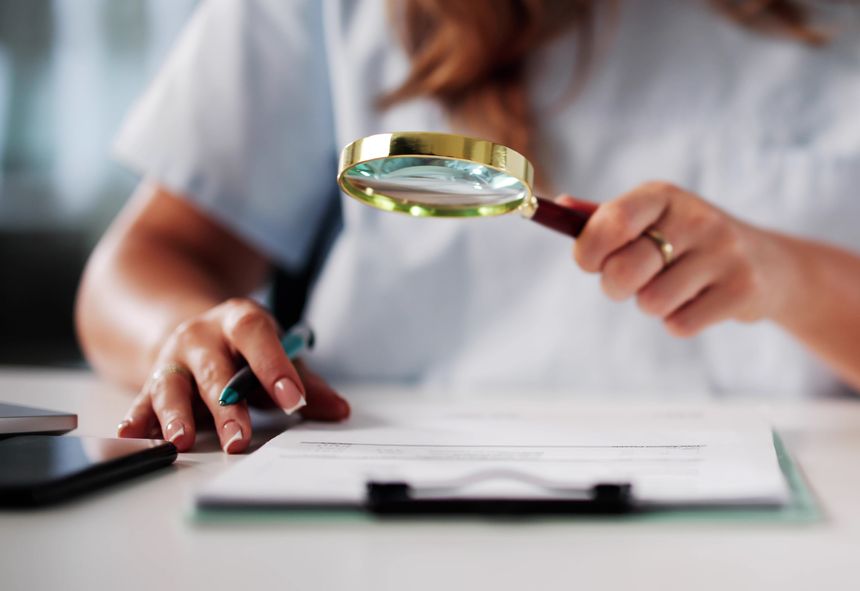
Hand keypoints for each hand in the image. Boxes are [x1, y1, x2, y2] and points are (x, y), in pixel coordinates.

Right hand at [116, 298, 349, 452]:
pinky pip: (140, 402)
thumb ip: (307, 383)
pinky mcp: (150, 383)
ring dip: (176, 415)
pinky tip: (132, 437)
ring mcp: (172, 359)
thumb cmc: (245, 349)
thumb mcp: (277, 354)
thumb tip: (339, 410)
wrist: (193, 330)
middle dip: (226, 406)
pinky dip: (136, 420)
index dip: (275, 366)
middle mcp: (201, 336)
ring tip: (183, 441)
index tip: (293, 400)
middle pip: (213, 370)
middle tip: (239, 439)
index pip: (257, 335)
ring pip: (171, 386)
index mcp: (239, 320)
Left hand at [560, 181, 790, 336]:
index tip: (588, 263)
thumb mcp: (651, 218)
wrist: (769, 265)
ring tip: (673, 289)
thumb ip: (604, 217)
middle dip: (615, 287)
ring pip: (651, 303)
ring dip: (651, 306)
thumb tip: (558, 206)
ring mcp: (723, 253)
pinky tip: (697, 302)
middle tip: (627, 283)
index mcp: (663, 196)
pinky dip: (678, 322)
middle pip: (625, 270)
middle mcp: (696, 218)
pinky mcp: (742, 290)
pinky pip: (679, 324)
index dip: (589, 249)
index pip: (614, 219)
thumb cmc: (687, 242)